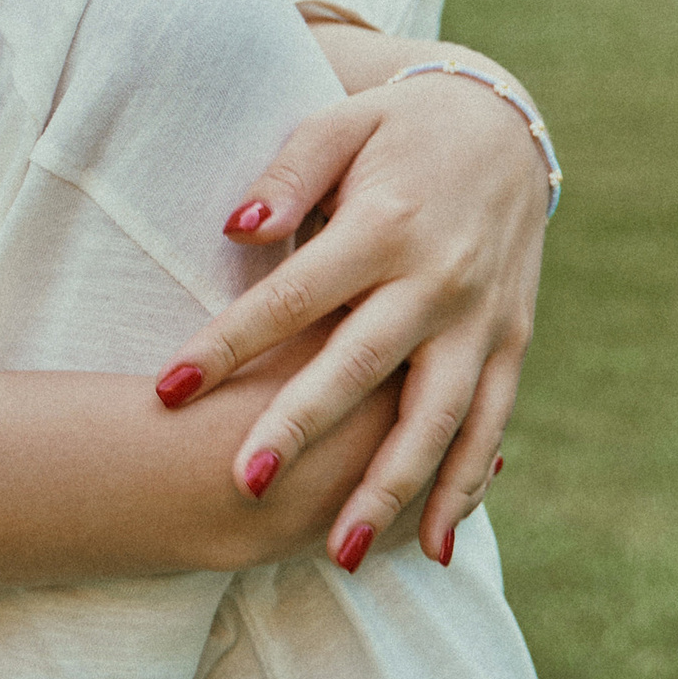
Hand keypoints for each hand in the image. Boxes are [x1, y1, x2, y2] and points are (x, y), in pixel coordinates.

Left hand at [154, 67, 546, 566]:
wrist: (504, 125)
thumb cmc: (394, 131)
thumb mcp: (338, 126)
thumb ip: (286, 176)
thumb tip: (236, 228)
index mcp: (385, 225)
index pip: (292, 296)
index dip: (227, 344)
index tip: (166, 391)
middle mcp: (438, 280)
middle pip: (361, 368)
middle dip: (302, 430)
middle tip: (244, 486)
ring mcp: (481, 320)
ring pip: (437, 418)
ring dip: (389, 490)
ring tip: (336, 553)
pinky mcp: (512, 343)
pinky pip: (491, 425)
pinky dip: (464, 487)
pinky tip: (429, 544)